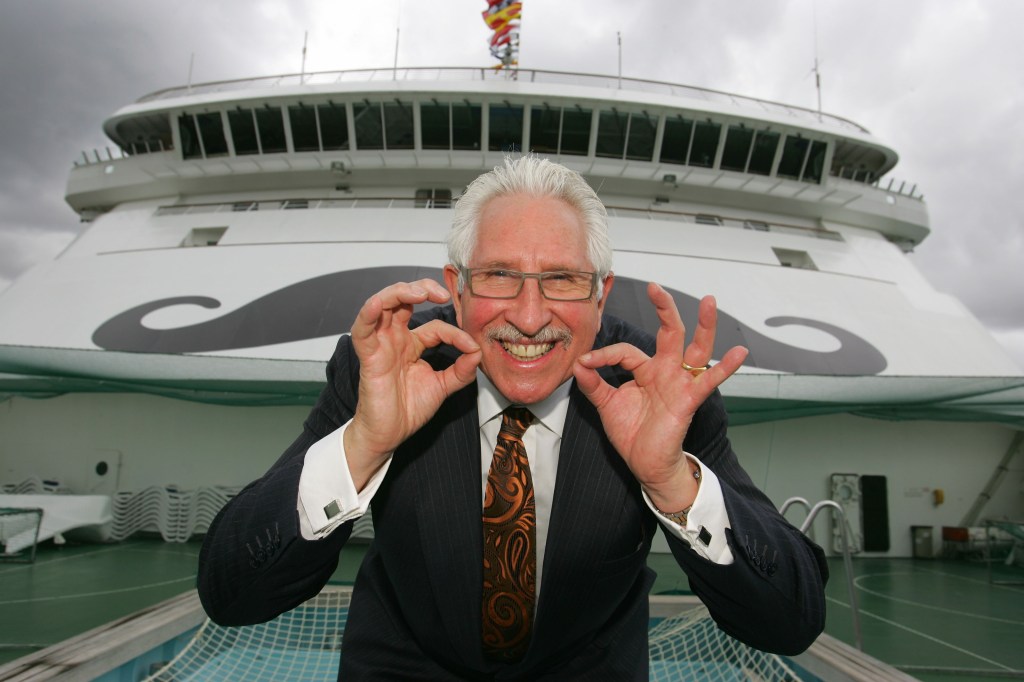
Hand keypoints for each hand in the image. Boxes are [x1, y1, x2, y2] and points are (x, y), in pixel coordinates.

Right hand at [344, 279, 480, 488]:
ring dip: (399, 292)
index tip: (471, 347)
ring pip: (383, 305)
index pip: (435, 326)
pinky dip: (369, 312)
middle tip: (443, 293)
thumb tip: (478, 352)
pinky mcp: (368, 355)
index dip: (454, 333)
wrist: (389, 435)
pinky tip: (380, 304)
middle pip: (403, 300)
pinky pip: (362, 328)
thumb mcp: (442, 386)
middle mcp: (395, 339)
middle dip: (422, 289)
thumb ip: (461, 370)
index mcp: (411, 344)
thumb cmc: (408, 410)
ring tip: (420, 293)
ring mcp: (380, 344)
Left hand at [573, 283, 746, 511]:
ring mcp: (680, 383)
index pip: (625, 351)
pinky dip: (725, 368)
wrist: (646, 464)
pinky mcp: (689, 400)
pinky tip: (739, 353)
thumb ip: (594, 383)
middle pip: (669, 333)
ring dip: (704, 325)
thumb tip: (579, 363)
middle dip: (664, 309)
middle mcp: (665, 371)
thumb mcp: (607, 404)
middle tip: (656, 287)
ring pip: (695, 348)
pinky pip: (709, 381)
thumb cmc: (632, 433)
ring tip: (710, 301)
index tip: (585, 362)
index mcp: (645, 370)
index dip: (603, 354)